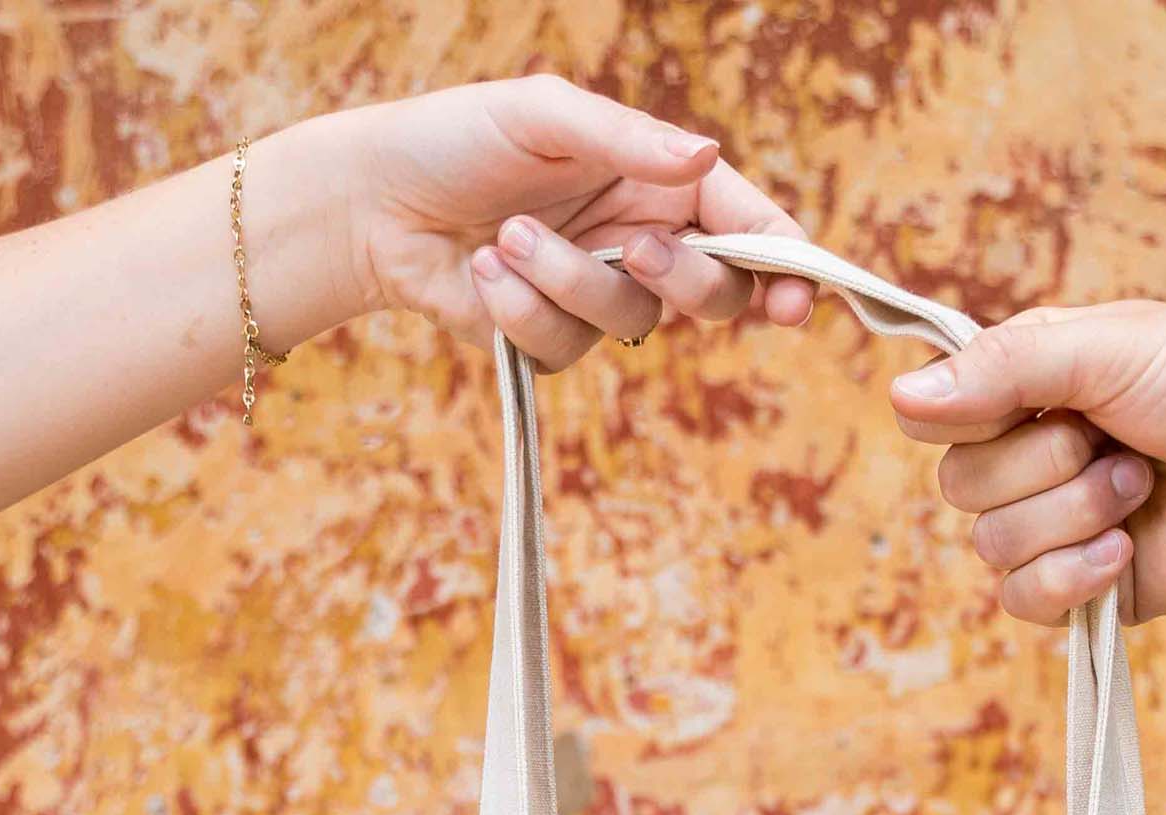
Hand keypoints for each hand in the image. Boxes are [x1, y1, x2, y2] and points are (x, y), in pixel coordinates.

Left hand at [279, 77, 814, 371]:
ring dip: (565, 280)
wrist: (372, 198)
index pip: (749, 226)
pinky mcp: (550, 337)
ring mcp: (598, 293)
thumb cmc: (457, 137)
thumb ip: (628, 140)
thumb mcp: (545, 114)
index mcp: (660, 179)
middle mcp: (642, 238)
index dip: (784, 267)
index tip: (792, 303)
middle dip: (678, 279)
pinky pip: (567, 349)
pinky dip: (520, 311)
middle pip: (714, 293)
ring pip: (632, 322)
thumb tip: (706, 158)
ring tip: (505, 237)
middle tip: (629, 250)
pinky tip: (482, 271)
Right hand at [890, 303, 1165, 620]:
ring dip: (1070, 515)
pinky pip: (1028, 603)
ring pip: (991, 549)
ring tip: (1141, 486)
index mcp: (1033, 388)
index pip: (932, 415)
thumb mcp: (1107, 347)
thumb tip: (899, 396)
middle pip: (959, 489)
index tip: (1028, 400)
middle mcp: (1038, 457)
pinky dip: (1072, 576)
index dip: (966, 417)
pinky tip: (1126, 550)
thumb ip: (1003, 370)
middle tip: (1116, 441)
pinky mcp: (1098, 589)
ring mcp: (1066, 527)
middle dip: (1039, 467)